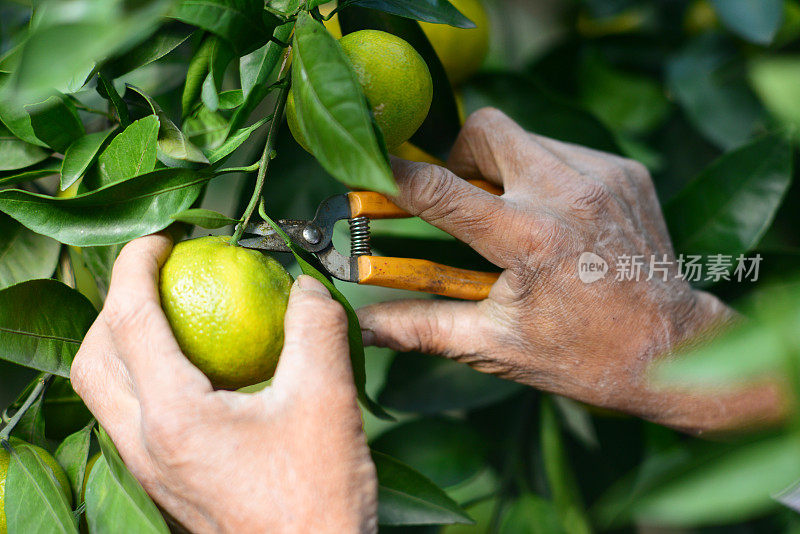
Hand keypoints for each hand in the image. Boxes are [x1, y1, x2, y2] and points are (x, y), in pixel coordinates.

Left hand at [71, 235, 376, 533]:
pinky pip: (130, 418)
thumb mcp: (328, 398)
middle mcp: (145, 445)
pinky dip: (143, 377)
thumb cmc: (318, 496)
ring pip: (103, 393)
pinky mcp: (166, 484)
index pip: (130, 320)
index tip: (162, 236)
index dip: (137, 265)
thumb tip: (306, 286)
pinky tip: (194, 372)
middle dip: (113, 304)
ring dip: (121, 343)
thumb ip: (316, 327)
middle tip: (159, 276)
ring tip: (168, 315)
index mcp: (174, 418)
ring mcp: (150, 470)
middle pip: (93, 359)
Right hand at [358, 108, 785, 433]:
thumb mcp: (494, 347)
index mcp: (530, 239)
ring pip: (525, 136)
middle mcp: (568, 194)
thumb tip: (361, 326)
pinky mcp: (625, 171)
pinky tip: (556, 219)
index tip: (371, 170)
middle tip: (465, 201)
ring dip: (504, 168)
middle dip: (460, 155)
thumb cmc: (582, 355)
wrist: (673, 349)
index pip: (441, 190)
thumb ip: (421, 328)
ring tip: (515, 218)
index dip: (395, 176)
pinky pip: (563, 150)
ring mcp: (603, 176)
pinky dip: (544, 175)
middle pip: (486, 128)